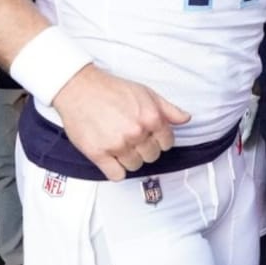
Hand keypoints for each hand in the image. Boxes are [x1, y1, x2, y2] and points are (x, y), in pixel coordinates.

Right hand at [52, 64, 191, 181]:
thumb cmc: (112, 90)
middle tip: (133, 138)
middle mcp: (136, 132)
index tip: (150, 136)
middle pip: (152, 156)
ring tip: (120, 144)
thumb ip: (168, 109)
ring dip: (130, 159)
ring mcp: (117, 144)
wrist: (80, 88)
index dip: (159, 139)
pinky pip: (116, 175)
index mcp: (151, 117)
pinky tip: (112, 158)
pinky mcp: (98, 154)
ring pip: (135, 166)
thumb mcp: (146, 93)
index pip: (167, 143)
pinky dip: (116, 170)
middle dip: (145, 148)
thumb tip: (185, 119)